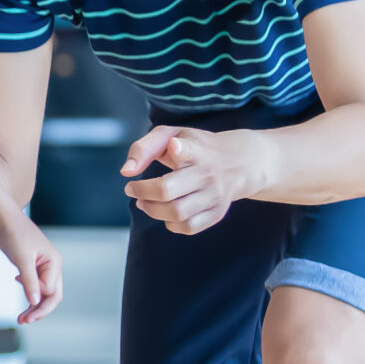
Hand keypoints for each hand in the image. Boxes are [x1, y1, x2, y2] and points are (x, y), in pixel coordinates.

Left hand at [0, 219, 62, 322]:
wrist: (3, 219)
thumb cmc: (14, 234)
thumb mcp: (22, 259)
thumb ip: (30, 281)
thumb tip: (36, 301)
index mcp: (54, 263)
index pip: (52, 293)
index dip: (39, 306)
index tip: (25, 315)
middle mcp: (52, 266)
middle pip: (51, 295)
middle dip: (39, 310)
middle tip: (23, 321)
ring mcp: (43, 266)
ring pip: (43, 292)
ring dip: (33, 305)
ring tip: (21, 318)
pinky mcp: (32, 266)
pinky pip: (35, 285)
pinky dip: (29, 293)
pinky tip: (21, 294)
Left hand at [121, 124, 268, 234]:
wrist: (238, 162)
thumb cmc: (194, 147)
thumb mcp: (171, 135)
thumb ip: (144, 148)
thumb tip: (126, 171)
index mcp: (197, 150)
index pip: (190, 150)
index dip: (181, 149)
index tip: (174, 146)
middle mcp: (208, 173)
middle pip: (167, 190)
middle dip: (142, 191)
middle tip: (132, 189)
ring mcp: (215, 195)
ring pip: (176, 213)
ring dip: (152, 210)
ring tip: (144, 201)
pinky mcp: (217, 213)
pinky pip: (188, 227)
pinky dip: (170, 224)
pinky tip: (165, 212)